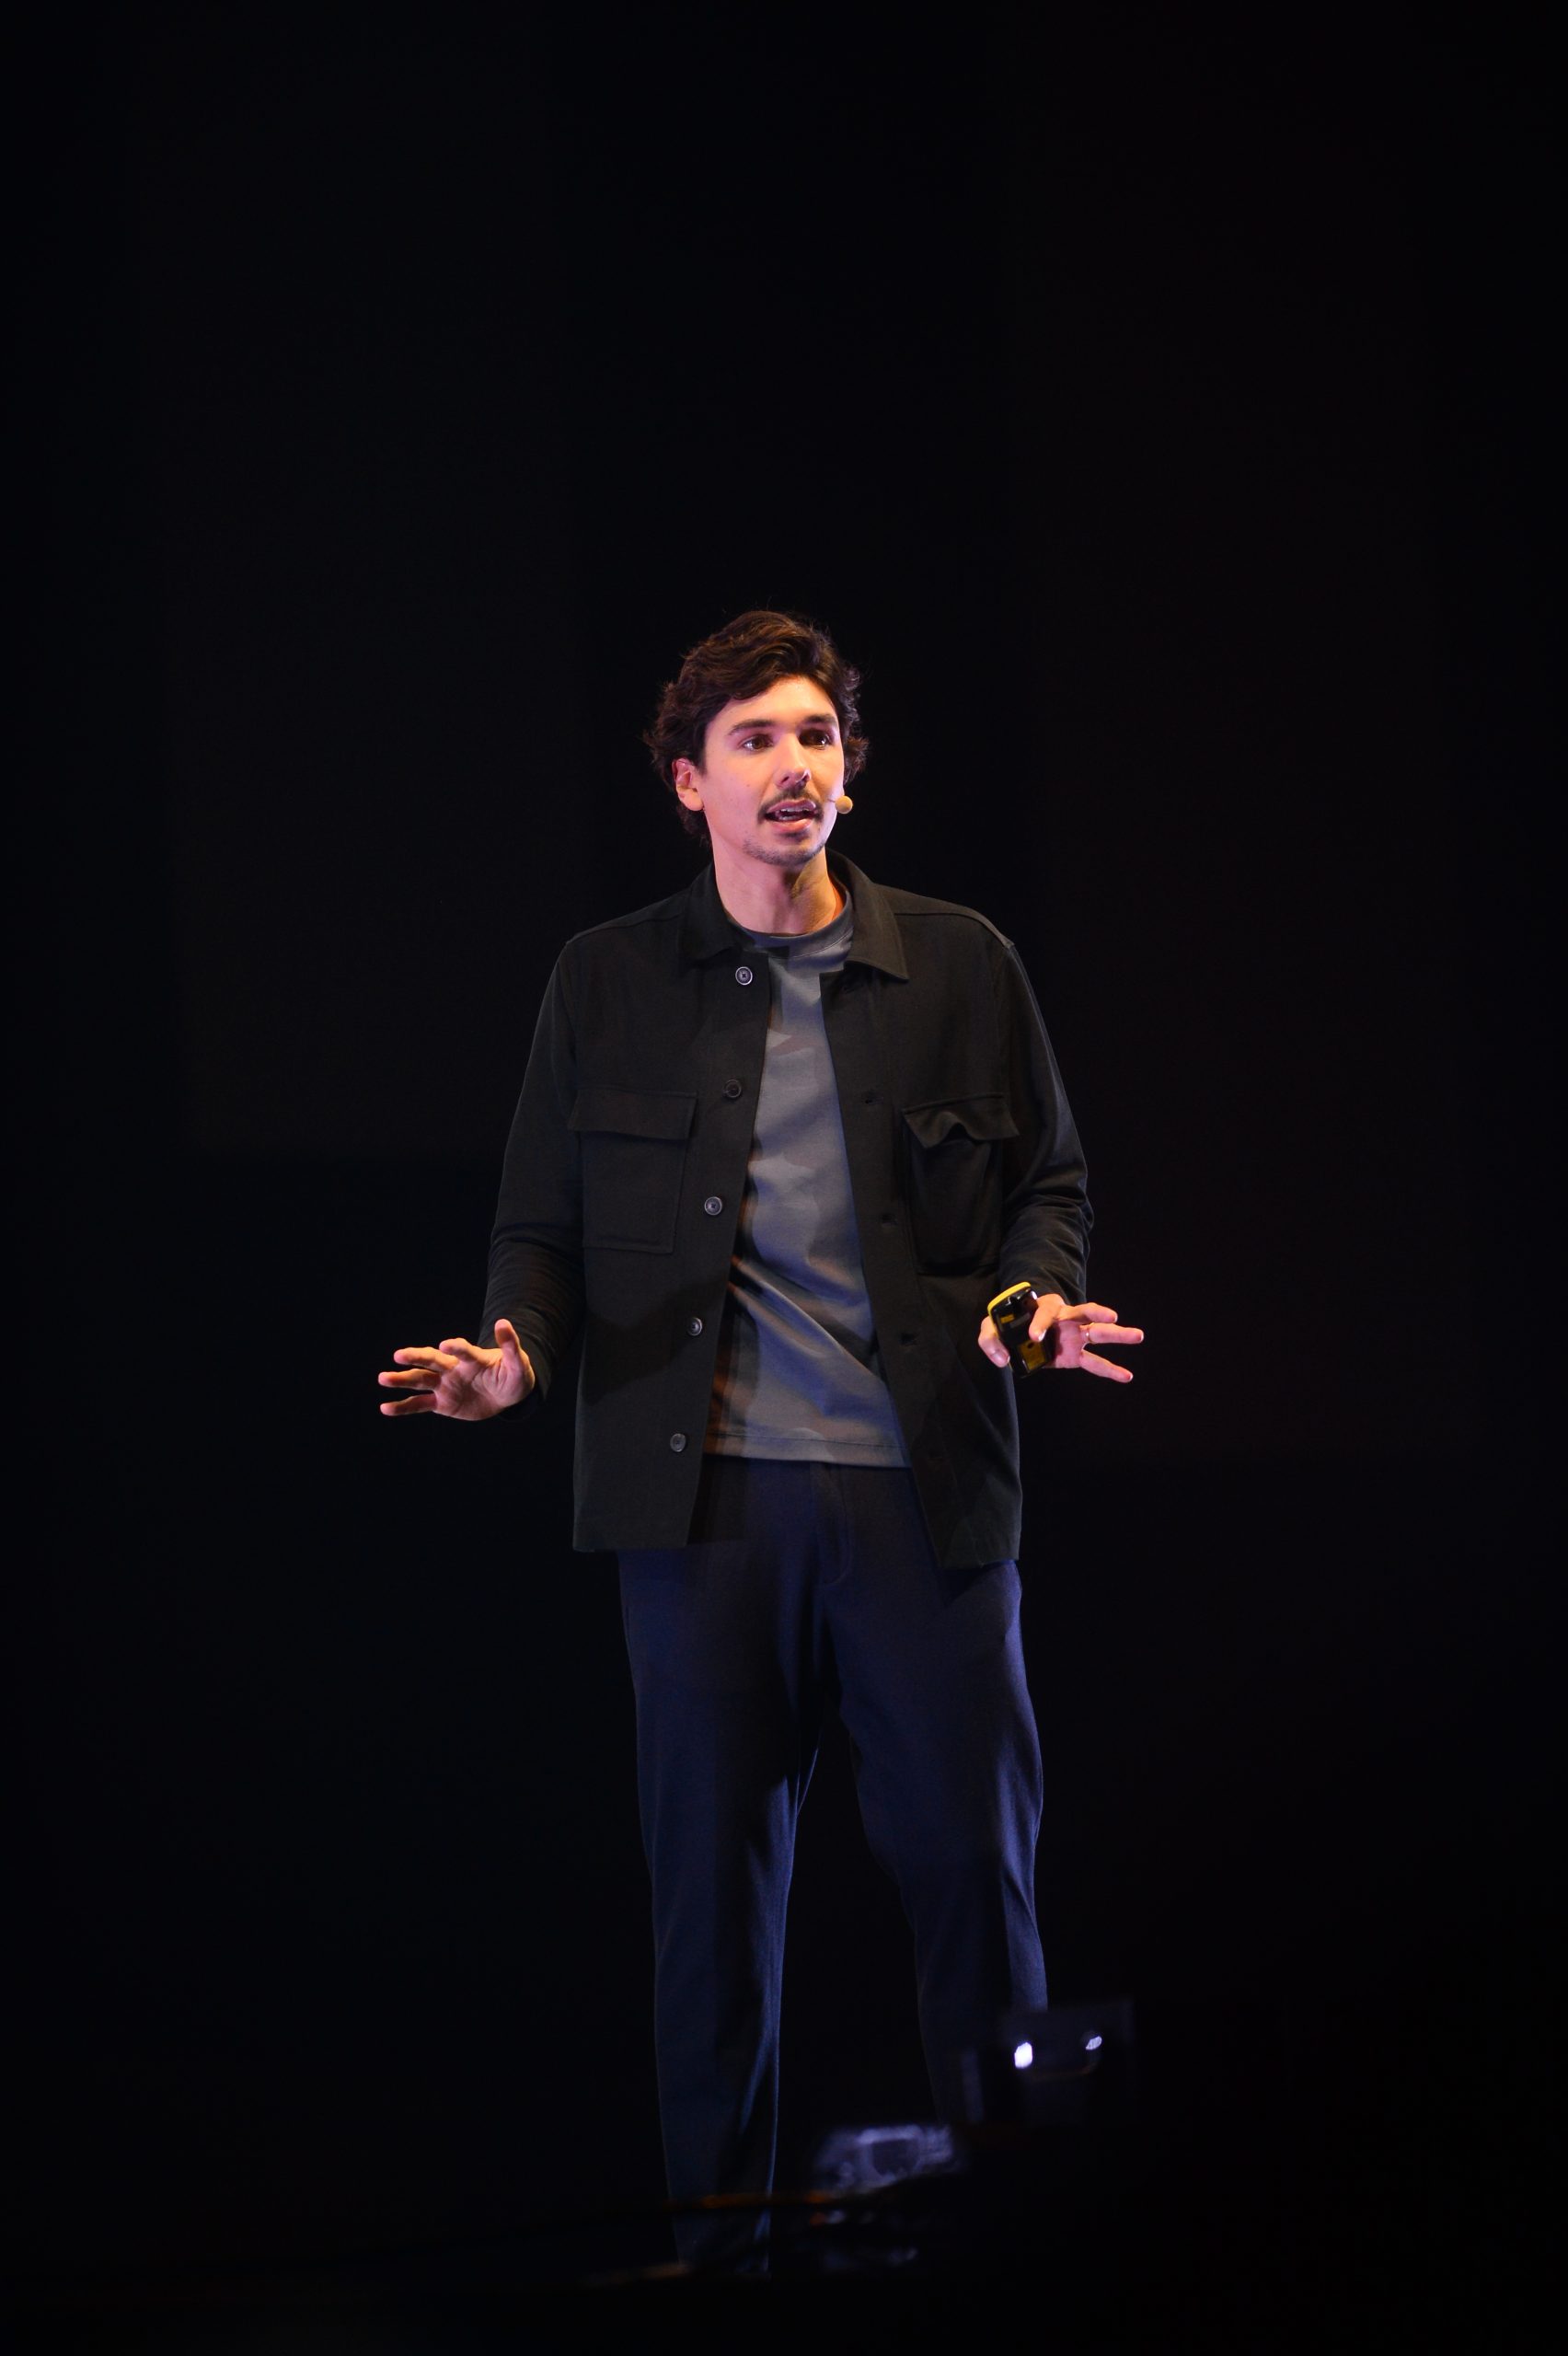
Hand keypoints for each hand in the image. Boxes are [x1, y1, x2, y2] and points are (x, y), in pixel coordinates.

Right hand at [377, 1317, 534, 1419]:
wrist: (506, 1395)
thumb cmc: (512, 1374)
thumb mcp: (517, 1363)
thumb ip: (509, 1345)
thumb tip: (503, 1321)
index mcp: (473, 1359)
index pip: (463, 1351)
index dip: (456, 1347)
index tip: (445, 1345)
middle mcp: (454, 1369)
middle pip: (432, 1361)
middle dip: (416, 1358)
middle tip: (398, 1355)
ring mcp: (445, 1385)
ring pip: (420, 1380)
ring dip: (402, 1379)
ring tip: (383, 1378)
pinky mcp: (441, 1403)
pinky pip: (419, 1405)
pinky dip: (403, 1407)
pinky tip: (385, 1408)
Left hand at [978, 1293, 1143, 1383]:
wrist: (1018, 1332)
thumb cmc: (1007, 1324)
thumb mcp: (990, 1327)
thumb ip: (990, 1340)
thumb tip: (1002, 1359)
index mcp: (1043, 1308)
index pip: (1044, 1314)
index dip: (1039, 1325)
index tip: (1034, 1337)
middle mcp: (1063, 1319)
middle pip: (1084, 1312)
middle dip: (1098, 1313)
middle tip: (1113, 1316)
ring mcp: (1072, 1336)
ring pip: (1098, 1333)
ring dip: (1118, 1334)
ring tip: (1138, 1335)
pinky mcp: (1074, 1355)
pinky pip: (1094, 1363)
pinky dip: (1110, 1370)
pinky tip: (1127, 1376)